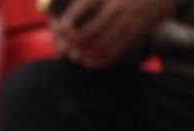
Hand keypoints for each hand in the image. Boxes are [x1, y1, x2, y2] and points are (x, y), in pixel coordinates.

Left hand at [51, 0, 175, 67]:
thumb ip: (90, 0)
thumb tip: (66, 17)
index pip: (83, 7)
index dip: (67, 20)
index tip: (57, 26)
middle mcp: (118, 8)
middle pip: (88, 32)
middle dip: (71, 43)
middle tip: (63, 47)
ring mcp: (127, 22)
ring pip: (99, 45)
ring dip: (83, 53)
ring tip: (74, 56)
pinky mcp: (135, 35)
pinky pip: (115, 51)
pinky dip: (100, 59)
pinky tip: (90, 62)